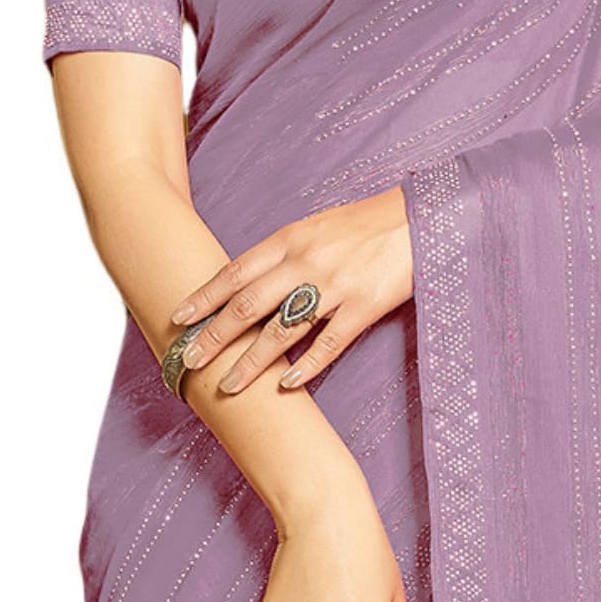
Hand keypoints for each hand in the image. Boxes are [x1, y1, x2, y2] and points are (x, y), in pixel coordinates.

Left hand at [168, 186, 412, 395]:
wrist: (421, 217)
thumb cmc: (366, 223)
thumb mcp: (317, 226)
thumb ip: (284, 252)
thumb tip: (248, 282)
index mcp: (292, 238)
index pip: (237, 271)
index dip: (205, 296)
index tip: (179, 317)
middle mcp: (307, 261)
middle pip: (249, 304)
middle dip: (215, 335)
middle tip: (189, 359)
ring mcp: (335, 286)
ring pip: (282, 330)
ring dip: (251, 361)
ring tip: (229, 384)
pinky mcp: (364, 306)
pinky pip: (329, 342)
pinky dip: (306, 365)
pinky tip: (287, 384)